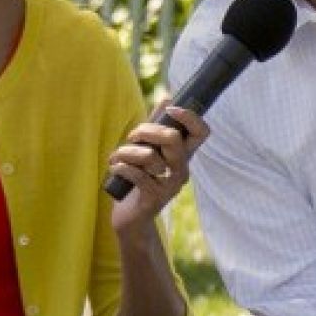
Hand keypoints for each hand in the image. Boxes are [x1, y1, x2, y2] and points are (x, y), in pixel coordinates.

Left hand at [108, 104, 208, 233]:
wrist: (131, 219)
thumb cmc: (139, 180)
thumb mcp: (148, 150)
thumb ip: (157, 126)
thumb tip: (168, 97)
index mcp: (183, 156)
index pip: (201, 133)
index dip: (189, 117)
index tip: (170, 109)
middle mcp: (181, 170)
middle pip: (173, 138)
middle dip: (145, 131)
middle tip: (131, 137)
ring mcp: (170, 186)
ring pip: (150, 156)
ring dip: (126, 152)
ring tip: (116, 157)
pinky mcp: (154, 198)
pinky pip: (137, 174)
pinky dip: (121, 167)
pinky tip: (115, 168)